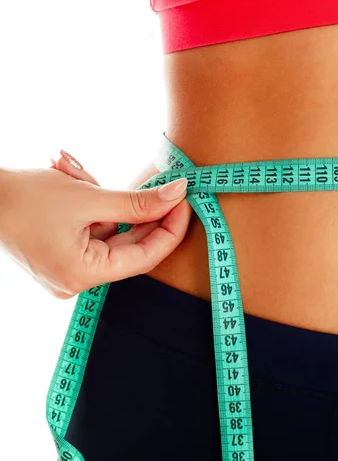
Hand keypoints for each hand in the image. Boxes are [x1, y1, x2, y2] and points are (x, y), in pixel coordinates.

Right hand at [0, 153, 190, 298]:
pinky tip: (80, 187)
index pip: (144, 256)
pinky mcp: (62, 258)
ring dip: (113, 206)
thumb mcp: (89, 198)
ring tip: (87, 179)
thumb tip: (177, 194)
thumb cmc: (27, 198)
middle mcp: (77, 281)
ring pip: (111, 236)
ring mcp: (68, 271)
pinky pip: (94, 235)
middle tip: (164, 187)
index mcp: (83, 274)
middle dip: (144, 213)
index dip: (170, 229)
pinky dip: (96, 211)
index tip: (185, 202)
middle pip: (129, 247)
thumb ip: (136, 202)